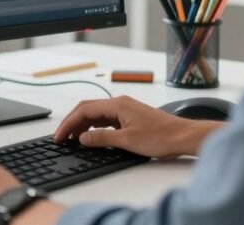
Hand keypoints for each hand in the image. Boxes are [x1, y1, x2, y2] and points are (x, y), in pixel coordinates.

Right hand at [54, 96, 221, 157]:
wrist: (183, 136)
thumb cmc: (161, 136)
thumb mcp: (127, 140)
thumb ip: (102, 138)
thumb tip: (82, 138)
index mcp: (117, 104)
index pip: (84, 110)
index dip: (68, 123)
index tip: (59, 136)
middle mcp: (119, 103)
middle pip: (87, 109)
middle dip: (71, 123)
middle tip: (61, 138)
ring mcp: (125, 109)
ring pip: (96, 114)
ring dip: (82, 125)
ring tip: (72, 139)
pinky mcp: (130, 117)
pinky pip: (105, 119)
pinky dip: (94, 127)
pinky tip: (91, 137)